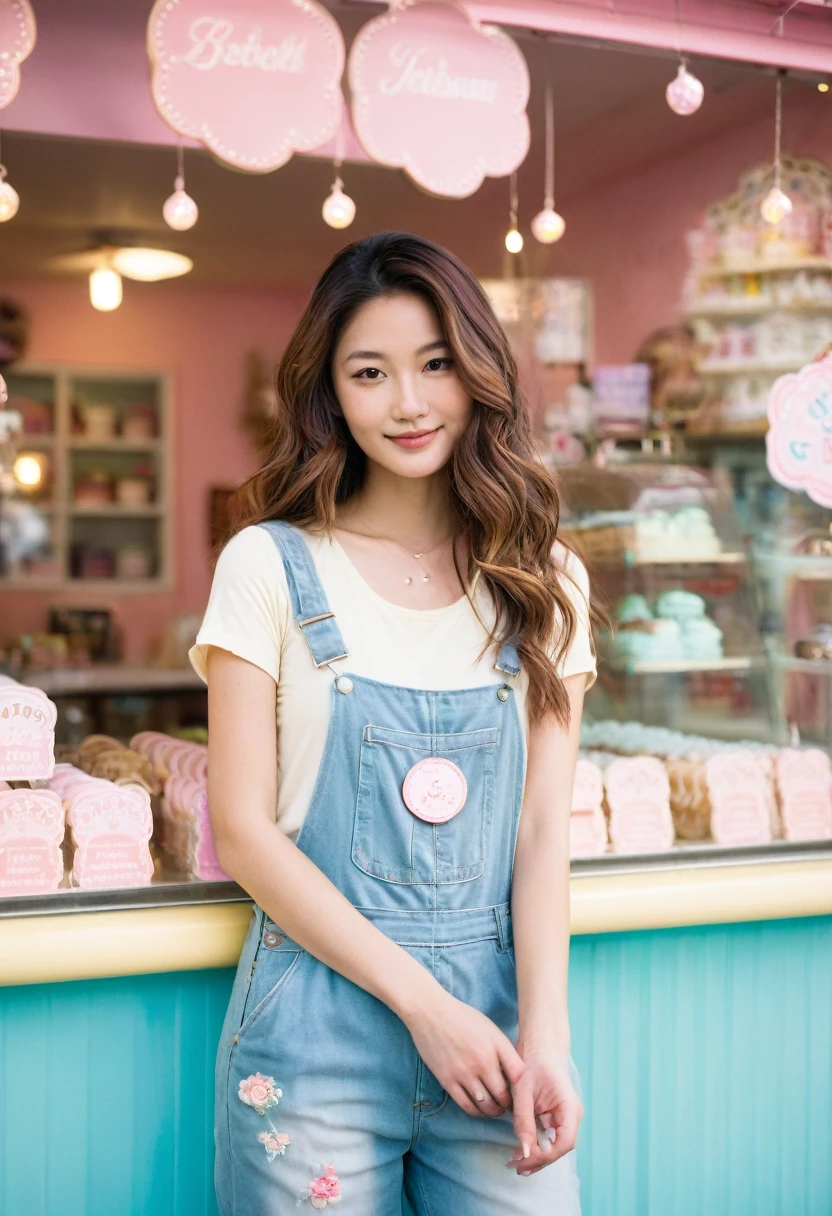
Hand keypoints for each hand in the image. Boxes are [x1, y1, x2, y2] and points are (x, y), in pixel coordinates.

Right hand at [405, 988, 525, 1118]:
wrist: (431, 1012)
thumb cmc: (462, 1017)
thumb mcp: (489, 1028)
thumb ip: (502, 1050)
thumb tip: (512, 1074)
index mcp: (496, 1045)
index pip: (519, 1075)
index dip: (524, 1089)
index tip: (521, 1093)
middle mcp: (483, 1061)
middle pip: (504, 1095)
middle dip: (508, 1104)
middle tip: (508, 1105)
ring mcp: (465, 1073)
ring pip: (486, 1105)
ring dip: (494, 1111)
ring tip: (495, 1109)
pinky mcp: (448, 1080)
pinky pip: (467, 1105)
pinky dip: (476, 1112)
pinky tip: (479, 1108)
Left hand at [505, 1046, 581, 1175]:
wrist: (540, 1043)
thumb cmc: (533, 1061)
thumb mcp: (524, 1090)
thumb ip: (524, 1120)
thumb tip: (523, 1152)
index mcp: (569, 1107)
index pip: (564, 1142)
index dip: (544, 1156)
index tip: (522, 1159)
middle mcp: (571, 1115)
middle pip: (559, 1148)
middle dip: (538, 1160)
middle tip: (513, 1166)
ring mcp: (564, 1117)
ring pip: (554, 1146)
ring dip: (536, 1156)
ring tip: (515, 1164)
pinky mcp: (555, 1116)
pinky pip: (548, 1137)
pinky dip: (536, 1146)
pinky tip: (520, 1152)